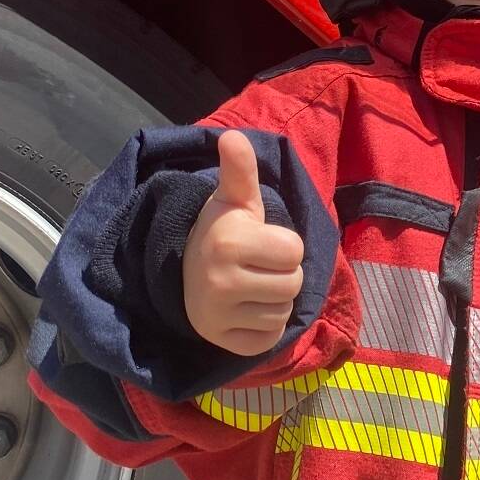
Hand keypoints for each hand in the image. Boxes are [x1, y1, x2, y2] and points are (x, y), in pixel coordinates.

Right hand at [183, 131, 304, 355]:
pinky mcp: (222, 343)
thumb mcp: (234, 200)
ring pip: (283, 312)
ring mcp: (218, 317)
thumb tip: (233, 136)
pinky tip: (245, 310)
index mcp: (228, 243)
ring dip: (276, 300)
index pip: (295, 251)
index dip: (285, 246)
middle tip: (258, 266)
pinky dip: (264, 327)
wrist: (185, 271)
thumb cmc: (224, 231)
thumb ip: (241, 170)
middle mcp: (220, 282)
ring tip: (251, 286)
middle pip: (293, 284)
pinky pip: (269, 339)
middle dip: (283, 274)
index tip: (261, 242)